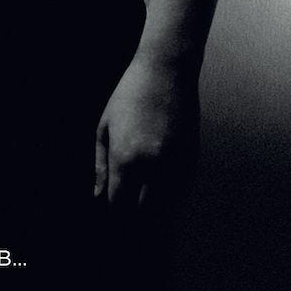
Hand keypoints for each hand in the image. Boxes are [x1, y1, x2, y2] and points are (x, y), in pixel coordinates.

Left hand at [94, 53, 199, 213]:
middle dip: (135, 218)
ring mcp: (175, 164)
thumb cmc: (129, 95)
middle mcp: (152, 167)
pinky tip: (161, 193)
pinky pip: (182, 192)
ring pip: (167, 207)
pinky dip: (171, 198)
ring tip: (144, 208)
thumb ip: (100, 164)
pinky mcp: (192, 159)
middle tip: (129, 216)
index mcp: (125, 158)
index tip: (113, 211)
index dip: (115, 212)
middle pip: (144, 212)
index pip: (119, 203)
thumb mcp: (105, 126)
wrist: (166, 71)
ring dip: (155, 211)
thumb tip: (98, 195)